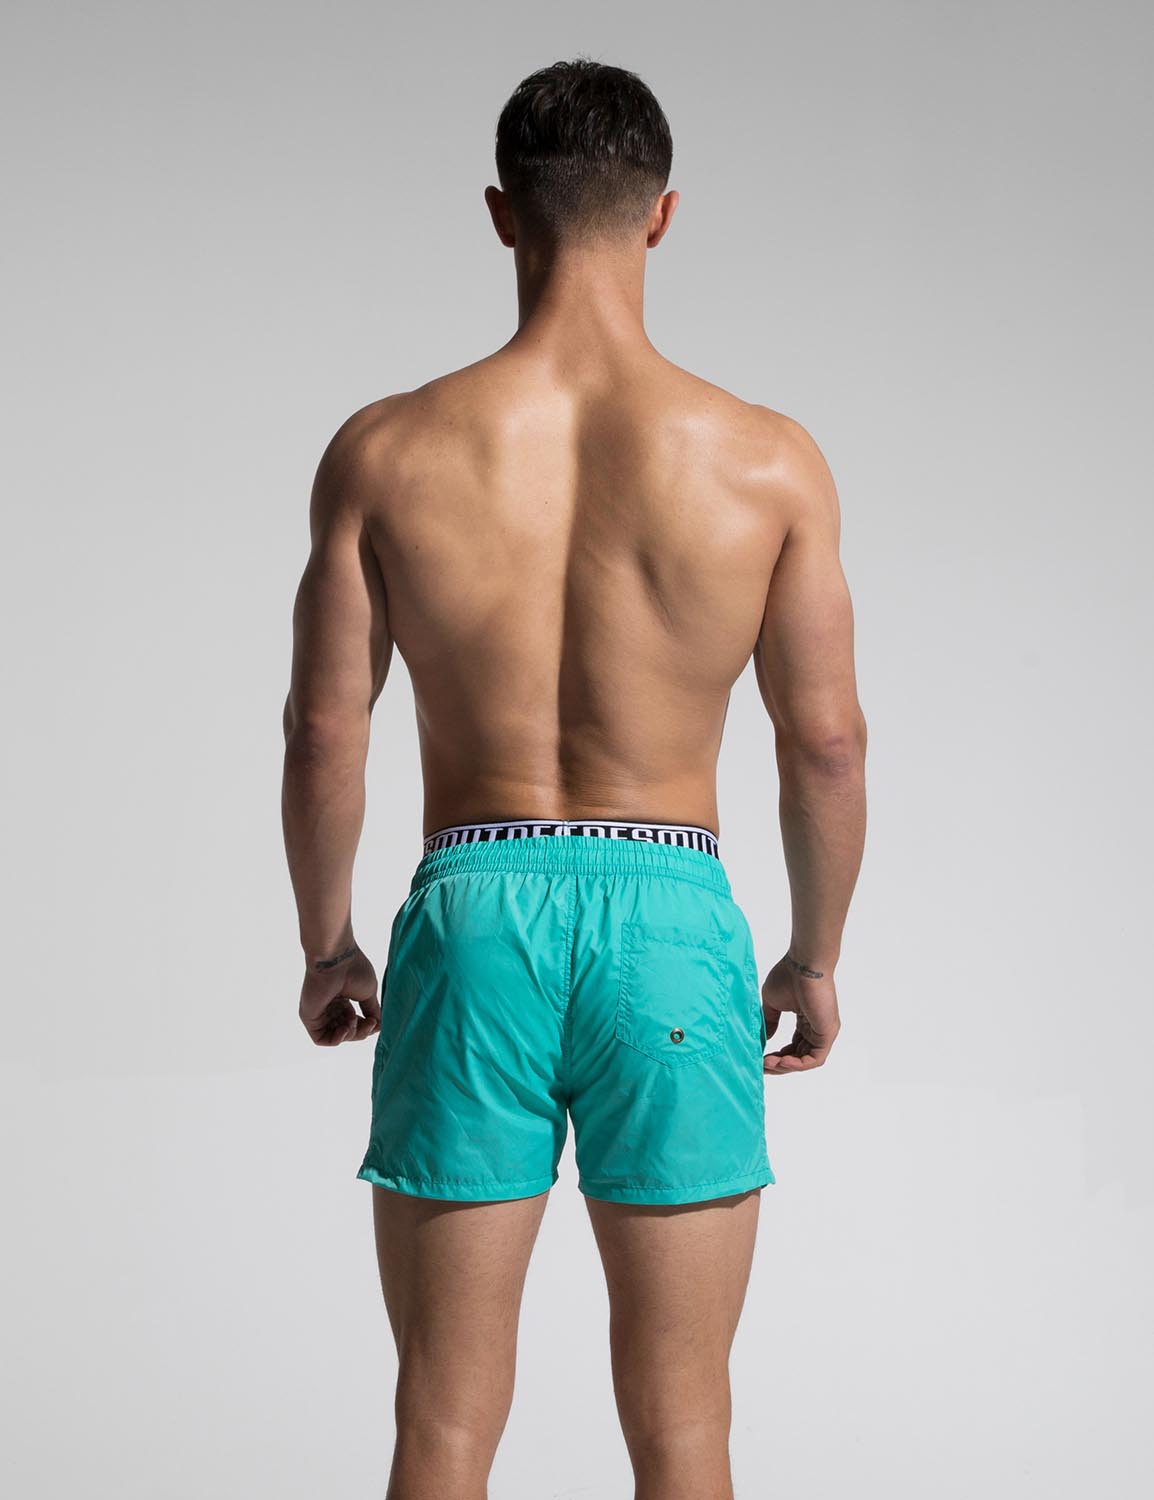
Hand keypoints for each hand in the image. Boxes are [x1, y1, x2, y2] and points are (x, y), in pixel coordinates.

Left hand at [299, 943, 380, 1046]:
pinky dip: (336, 1039)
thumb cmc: (353, 969)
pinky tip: (345, 1029)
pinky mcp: (309, 1017)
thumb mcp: (368, 993)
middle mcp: (330, 1006)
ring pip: (336, 1036)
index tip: (377, 1022)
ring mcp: (319, 1012)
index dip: (367, 1026)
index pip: (354, 1022)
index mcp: (342, 999)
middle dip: (361, 1032)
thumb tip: (378, 1025)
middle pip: (347, 1031)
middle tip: (370, 1023)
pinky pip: (321, 1039)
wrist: (336, 959)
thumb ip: (372, 1011)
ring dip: (350, 1035)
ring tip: (354, 1022)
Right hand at [760, 952, 840, 1074]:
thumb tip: (764, 1039)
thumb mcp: (772, 1003)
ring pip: (805, 1060)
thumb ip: (769, 1022)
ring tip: (767, 1064)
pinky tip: (780, 1061)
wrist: (803, 965)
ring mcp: (823, 1032)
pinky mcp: (827, 1033)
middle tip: (762, 1066)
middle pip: (798, 1056)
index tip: (760, 1059)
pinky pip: (814, 1059)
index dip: (777, 1056)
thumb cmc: (788, 976)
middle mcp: (816, 1029)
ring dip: (785, 1066)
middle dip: (779, 1064)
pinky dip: (797, 1064)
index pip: (793, 1047)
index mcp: (805, 1021)